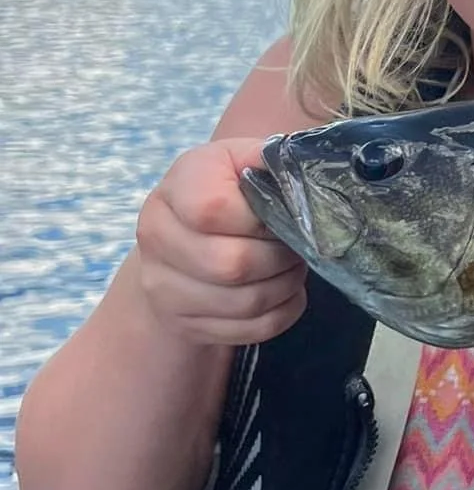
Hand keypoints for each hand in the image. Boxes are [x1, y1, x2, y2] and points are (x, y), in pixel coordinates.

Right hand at [135, 139, 307, 350]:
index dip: (261, 219)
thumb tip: (300, 167)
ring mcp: (164, 287)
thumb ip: (267, 159)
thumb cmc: (225, 189)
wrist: (183, 233)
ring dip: (285, 285)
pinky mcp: (184, 323)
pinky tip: (285, 292)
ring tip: (291, 266)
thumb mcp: (240, 160)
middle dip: (281, 257)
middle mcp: (156, 238)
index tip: (280, 214)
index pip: (214, 211)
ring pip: (245, 302)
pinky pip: (250, 330)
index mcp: (174, 190)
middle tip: (296, 246)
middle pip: (232, 264)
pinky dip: (283, 313)